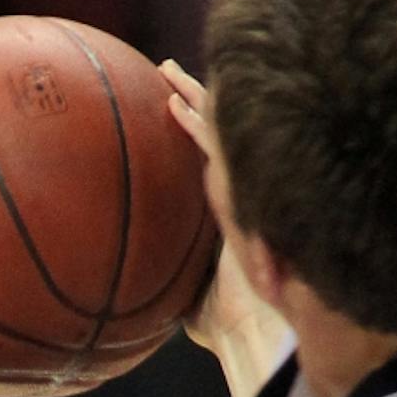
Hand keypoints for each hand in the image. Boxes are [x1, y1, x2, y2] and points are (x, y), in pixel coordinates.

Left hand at [162, 59, 285, 389]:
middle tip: (166, 72)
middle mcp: (239, 187)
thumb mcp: (193, 297)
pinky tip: (172, 103)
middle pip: (216, 129)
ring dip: (190, 96)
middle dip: (194, 97)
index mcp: (232, 203)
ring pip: (217, 126)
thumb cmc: (230, 322)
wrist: (257, 326)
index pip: (211, 154)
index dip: (195, 127)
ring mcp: (242, 184)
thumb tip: (140, 296)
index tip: (171, 105)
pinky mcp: (240, 191)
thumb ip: (175, 282)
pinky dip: (193, 122)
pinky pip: (214, 146)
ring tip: (165, 70)